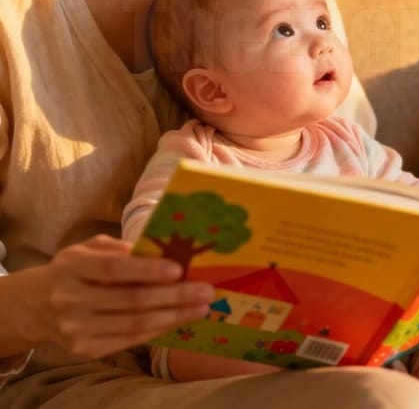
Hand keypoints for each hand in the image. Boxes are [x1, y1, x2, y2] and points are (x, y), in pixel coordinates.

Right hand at [16, 234, 213, 358]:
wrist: (36, 305)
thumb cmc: (76, 268)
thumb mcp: (90, 248)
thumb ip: (119, 247)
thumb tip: (159, 251)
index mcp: (72, 266)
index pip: (115, 269)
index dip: (148, 270)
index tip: (179, 269)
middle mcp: (71, 299)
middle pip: (130, 300)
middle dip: (173, 296)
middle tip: (204, 291)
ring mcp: (76, 329)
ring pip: (133, 324)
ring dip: (173, 316)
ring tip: (200, 307)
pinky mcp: (84, 350)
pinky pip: (128, 340)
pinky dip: (157, 330)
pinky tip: (178, 320)